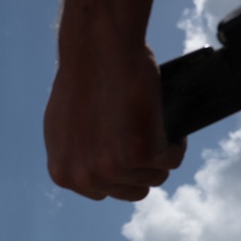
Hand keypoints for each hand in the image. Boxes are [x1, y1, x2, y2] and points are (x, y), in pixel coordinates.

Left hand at [44, 41, 185, 200]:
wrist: (97, 49)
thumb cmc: (83, 78)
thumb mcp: (64, 125)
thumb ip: (75, 154)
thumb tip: (92, 168)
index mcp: (63, 173)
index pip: (104, 191)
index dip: (120, 170)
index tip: (126, 148)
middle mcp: (84, 177)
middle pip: (132, 190)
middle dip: (142, 166)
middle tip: (142, 135)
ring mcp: (112, 168)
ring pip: (155, 177)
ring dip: (160, 153)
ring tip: (150, 123)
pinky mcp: (141, 154)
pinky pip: (173, 159)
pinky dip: (176, 141)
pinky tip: (162, 118)